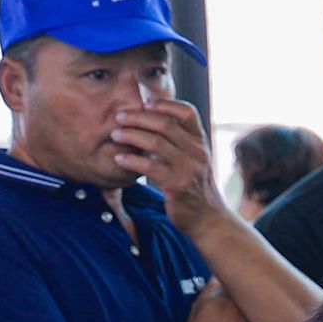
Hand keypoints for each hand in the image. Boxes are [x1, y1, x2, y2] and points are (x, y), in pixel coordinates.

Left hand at [107, 99, 222, 227]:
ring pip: (156, 143)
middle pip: (166, 124)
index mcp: (201, 142)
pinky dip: (131, 160)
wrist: (208, 218)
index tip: (144, 102)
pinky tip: (119, 159)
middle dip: (138, 117)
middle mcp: (198, 152)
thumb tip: (152, 122)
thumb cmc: (195, 187)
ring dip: (131, 136)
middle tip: (119, 117)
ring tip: (115, 135)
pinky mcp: (177, 186)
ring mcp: (189, 169)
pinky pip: (150, 167)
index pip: (187, 113)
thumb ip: (180, 142)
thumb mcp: (194, 160)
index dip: (165, 104)